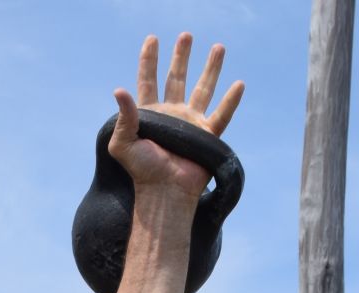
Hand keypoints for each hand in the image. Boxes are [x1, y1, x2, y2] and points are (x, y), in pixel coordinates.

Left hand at [110, 33, 244, 198]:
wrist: (164, 191)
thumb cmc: (141, 170)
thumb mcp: (123, 143)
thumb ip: (124, 116)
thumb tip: (119, 89)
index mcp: (152, 113)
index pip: (149, 80)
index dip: (149, 60)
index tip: (152, 39)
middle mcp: (173, 114)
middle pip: (178, 78)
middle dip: (182, 57)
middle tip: (186, 36)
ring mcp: (192, 123)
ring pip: (204, 89)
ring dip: (211, 68)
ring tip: (218, 47)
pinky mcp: (207, 136)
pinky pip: (222, 115)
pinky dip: (231, 100)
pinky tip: (239, 84)